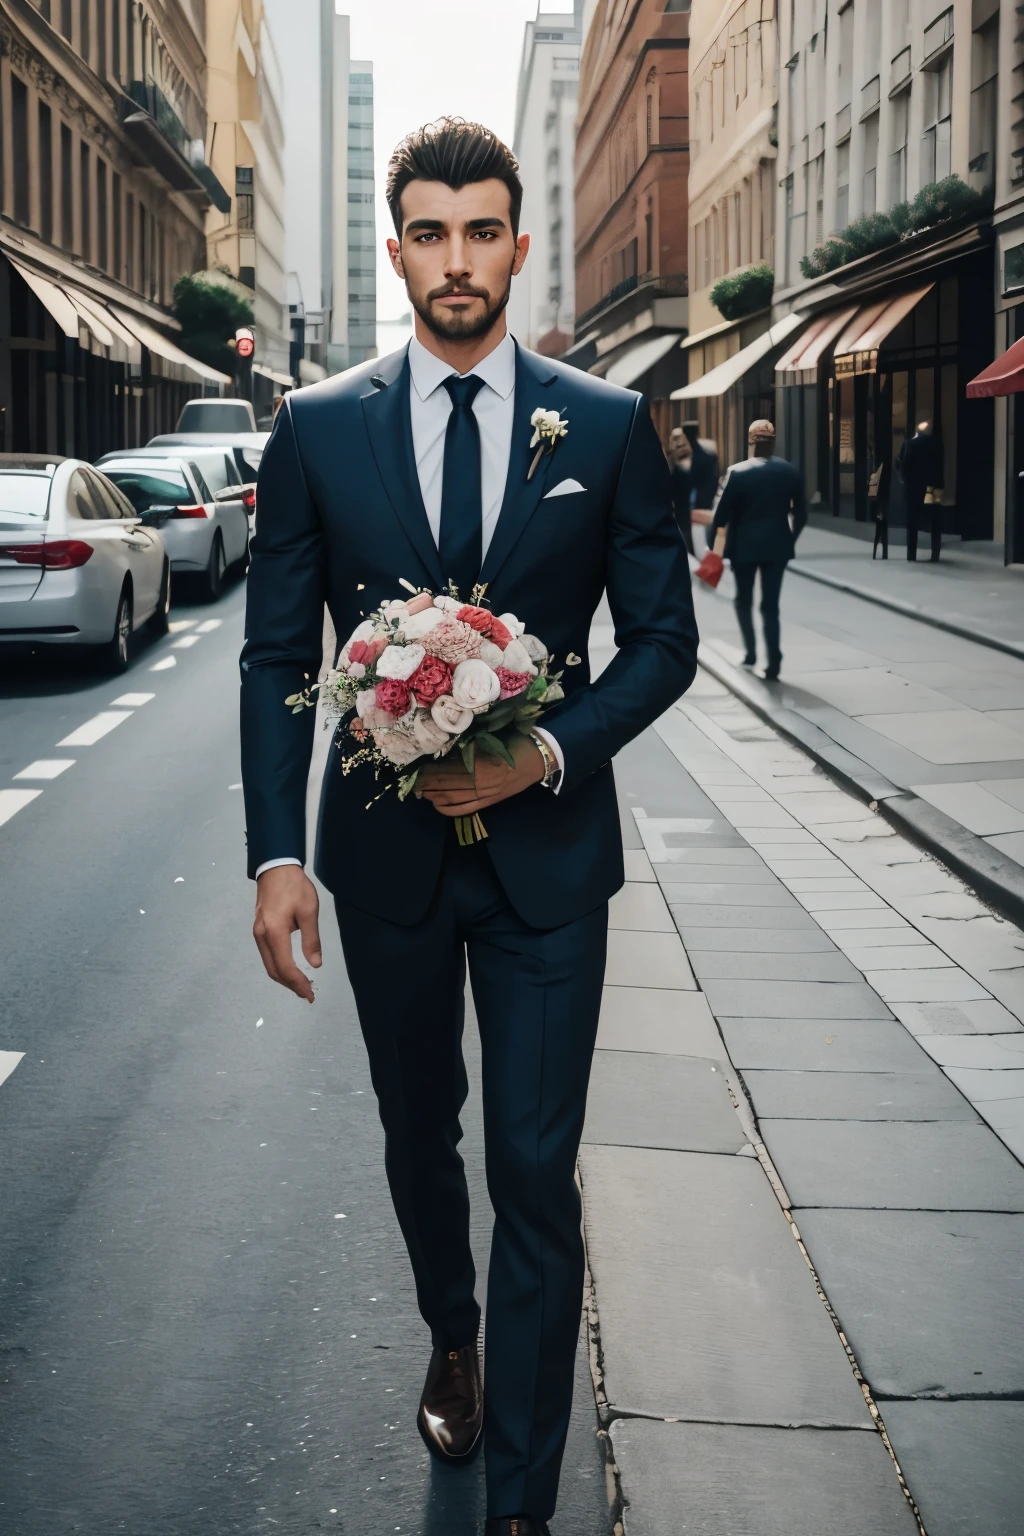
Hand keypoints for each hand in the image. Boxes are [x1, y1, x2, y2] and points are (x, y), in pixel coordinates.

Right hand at [253, 865, 321, 1002]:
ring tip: (301, 985)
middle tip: (308, 994)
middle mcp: (262, 936)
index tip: (310, 993)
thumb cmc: (294, 886)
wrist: (276, 867)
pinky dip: (279, 967)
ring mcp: (258, 933)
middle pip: (274, 970)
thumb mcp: (309, 911)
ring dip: (284, 978)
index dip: (298, 983)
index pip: (285, 966)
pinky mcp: (259, 930)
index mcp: (275, 932)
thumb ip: (311, 940)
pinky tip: (291, 969)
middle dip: (291, 985)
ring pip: (269, 964)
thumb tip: (315, 965)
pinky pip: (267, 956)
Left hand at [416, 734, 544, 816]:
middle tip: (411, 780)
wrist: (539, 759)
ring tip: (419, 791)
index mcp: (480, 764)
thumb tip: (444, 748)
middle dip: (426, 783)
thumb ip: (469, 745)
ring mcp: (484, 795)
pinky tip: (436, 804)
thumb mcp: (491, 739)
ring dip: (433, 795)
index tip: (414, 767)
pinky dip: (447, 808)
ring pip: (451, 798)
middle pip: (445, 785)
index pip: (446, 769)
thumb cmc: (516, 743)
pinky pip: (464, 809)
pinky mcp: (489, 802)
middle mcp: (480, 783)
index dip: (428, 770)